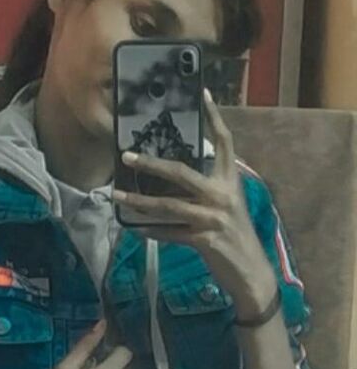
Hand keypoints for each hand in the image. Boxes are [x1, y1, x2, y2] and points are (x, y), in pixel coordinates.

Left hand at [113, 89, 276, 314]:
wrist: (251, 274)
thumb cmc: (236, 237)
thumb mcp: (227, 207)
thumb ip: (207, 190)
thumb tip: (173, 178)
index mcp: (231, 182)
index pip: (225, 142)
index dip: (214, 117)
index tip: (204, 93)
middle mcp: (223, 196)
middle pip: (182, 172)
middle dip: (152, 163)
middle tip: (127, 154)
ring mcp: (213, 219)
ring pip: (169, 205)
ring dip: (139, 200)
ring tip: (117, 195)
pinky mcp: (204, 240)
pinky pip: (170, 233)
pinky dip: (151, 231)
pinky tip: (134, 228)